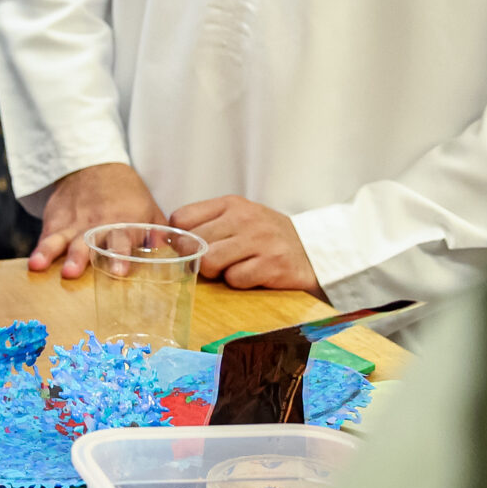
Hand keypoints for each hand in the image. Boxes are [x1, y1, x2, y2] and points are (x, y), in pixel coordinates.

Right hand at [29, 161, 164, 278]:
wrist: (93, 167)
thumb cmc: (126, 196)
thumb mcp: (149, 209)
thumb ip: (160, 234)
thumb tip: (177, 257)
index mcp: (124, 221)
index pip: (122, 239)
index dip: (120, 256)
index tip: (118, 273)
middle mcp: (96, 222)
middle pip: (88, 241)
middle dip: (80, 257)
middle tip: (73, 273)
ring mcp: (73, 222)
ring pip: (62, 239)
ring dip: (53, 253)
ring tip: (42, 266)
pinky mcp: (55, 221)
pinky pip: (47, 237)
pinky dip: (39, 250)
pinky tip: (33, 264)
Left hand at [170, 195, 320, 294]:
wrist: (314, 250)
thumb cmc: (267, 236)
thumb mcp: (238, 218)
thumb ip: (208, 224)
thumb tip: (172, 243)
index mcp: (230, 204)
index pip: (182, 218)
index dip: (180, 238)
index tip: (189, 248)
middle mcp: (244, 218)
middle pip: (194, 243)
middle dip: (197, 259)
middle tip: (213, 264)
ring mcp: (260, 241)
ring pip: (210, 262)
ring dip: (217, 273)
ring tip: (231, 269)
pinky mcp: (273, 264)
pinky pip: (235, 279)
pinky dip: (239, 282)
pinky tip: (251, 276)